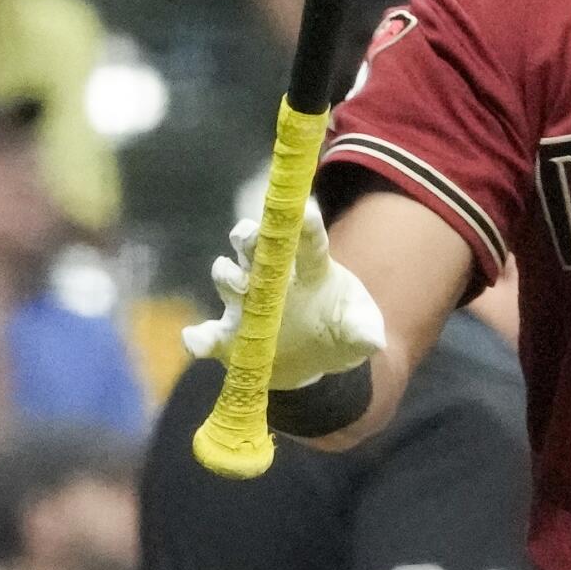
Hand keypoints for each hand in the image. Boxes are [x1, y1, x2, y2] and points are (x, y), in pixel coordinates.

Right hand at [182, 198, 386, 388]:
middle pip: (256, 244)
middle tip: (250, 237)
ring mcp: (247, 302)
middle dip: (250, 235)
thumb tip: (376, 340)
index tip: (305, 209)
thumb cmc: (341, 332)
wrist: (316, 360)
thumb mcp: (359, 332)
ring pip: (228, 276)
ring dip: (229, 276)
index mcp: (310, 270)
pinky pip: (209, 333)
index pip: (308, 243)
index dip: (306, 226)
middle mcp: (273, 276)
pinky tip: (195, 340)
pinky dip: (199, 337)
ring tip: (240, 286)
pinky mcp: (229, 333)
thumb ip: (364, 331)